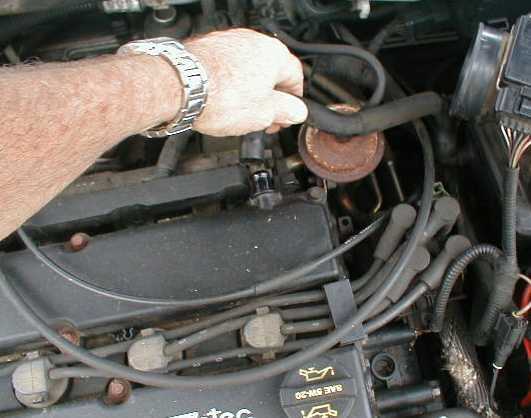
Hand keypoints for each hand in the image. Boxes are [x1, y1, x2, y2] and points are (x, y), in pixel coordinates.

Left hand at [184, 28, 306, 136]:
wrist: (180, 87)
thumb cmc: (220, 97)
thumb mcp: (265, 114)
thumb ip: (288, 111)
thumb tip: (298, 111)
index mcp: (274, 54)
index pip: (296, 77)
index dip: (294, 102)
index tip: (287, 115)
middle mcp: (252, 42)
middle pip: (271, 73)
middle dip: (269, 99)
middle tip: (265, 120)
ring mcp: (228, 42)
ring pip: (248, 71)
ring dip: (249, 92)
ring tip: (240, 114)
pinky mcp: (208, 48)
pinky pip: (227, 69)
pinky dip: (228, 84)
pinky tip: (222, 102)